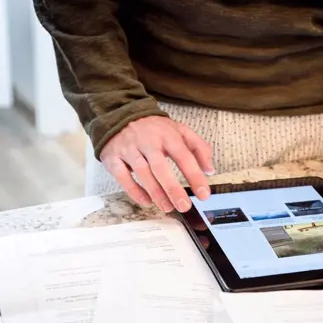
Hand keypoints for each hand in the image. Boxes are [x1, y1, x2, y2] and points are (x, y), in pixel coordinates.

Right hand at [99, 116, 214, 212]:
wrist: (121, 115)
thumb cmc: (154, 129)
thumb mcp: (180, 131)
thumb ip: (199, 148)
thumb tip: (210, 169)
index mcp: (167, 134)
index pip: (183, 156)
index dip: (194, 176)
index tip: (204, 194)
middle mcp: (147, 141)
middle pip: (161, 167)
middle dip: (173, 189)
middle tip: (184, 205)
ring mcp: (129, 148)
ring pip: (142, 173)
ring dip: (156, 193)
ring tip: (168, 207)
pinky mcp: (113, 157)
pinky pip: (123, 177)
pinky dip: (135, 192)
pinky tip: (147, 202)